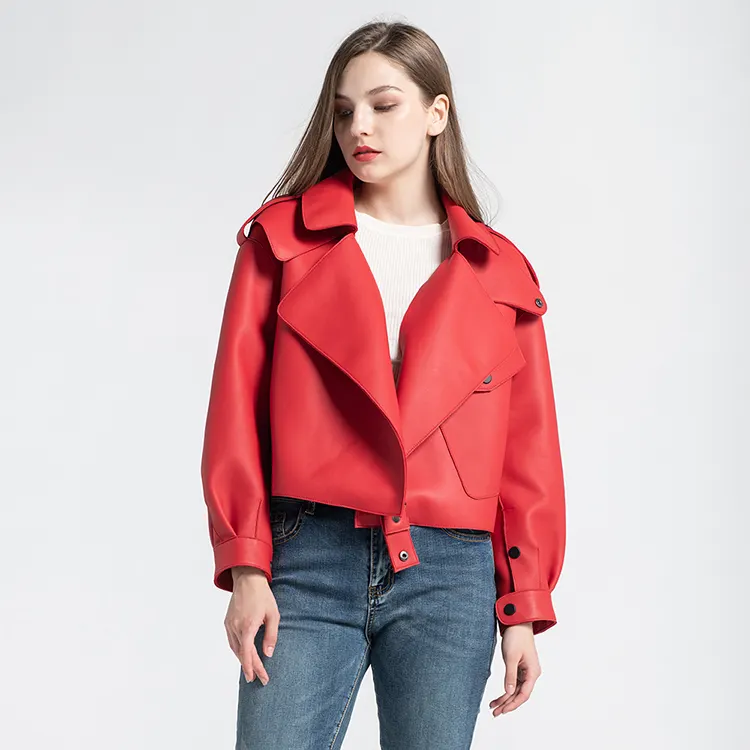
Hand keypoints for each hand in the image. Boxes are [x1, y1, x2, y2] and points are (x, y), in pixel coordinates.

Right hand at [224, 567, 278, 685]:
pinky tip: (243, 655)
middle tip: (259, 679)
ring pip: (235, 649)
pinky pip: (231, 641)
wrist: (247, 579)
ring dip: (243, 660)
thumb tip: (268, 654)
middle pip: (242, 654)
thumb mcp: (273, 615)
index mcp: (248, 627)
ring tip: (252, 670)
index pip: (248, 654)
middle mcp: (236, 628)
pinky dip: (237, 650)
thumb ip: (271, 636)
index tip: (260, 679)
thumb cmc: (263, 595)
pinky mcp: (227, 622)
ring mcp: (229, 625)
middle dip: (251, 668)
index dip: (254, 668)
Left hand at [489, 622, 540, 715]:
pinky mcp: (519, 668)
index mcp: (533, 672)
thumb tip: (509, 692)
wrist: (517, 622)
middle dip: (507, 704)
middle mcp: (531, 674)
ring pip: (515, 690)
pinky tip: (498, 696)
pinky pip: (513, 683)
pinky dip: (506, 689)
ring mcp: (526, 671)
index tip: (503, 710)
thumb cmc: (516, 637)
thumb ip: (510, 675)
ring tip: (493, 707)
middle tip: (495, 713)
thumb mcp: (511, 657)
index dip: (513, 703)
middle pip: (519, 694)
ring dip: (505, 698)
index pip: (524, 694)